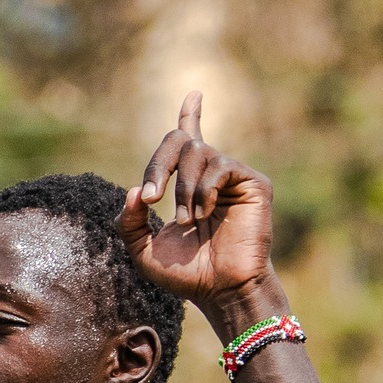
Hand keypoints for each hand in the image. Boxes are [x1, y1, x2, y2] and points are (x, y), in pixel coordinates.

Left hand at [121, 91, 286, 336]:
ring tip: (188, 222)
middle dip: (158, 166)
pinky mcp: (254, 183)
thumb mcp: (142, 249)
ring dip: (183, 190)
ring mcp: (233, 177)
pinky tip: (206, 214)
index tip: (195, 92)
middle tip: (151, 198)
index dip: (191, 115)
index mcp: (188, 185)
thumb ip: (128, 221)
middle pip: (179, 140)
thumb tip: (133, 191)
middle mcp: (211, 175)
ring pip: (197, 154)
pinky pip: (220, 167)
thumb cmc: (185, 274)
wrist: (219, 290)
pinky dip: (204, 191)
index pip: (188, 139)